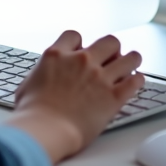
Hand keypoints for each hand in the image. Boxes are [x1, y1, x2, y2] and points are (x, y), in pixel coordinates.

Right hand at [8, 31, 143, 162]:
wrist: (46, 129)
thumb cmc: (33, 113)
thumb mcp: (28, 84)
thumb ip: (41, 74)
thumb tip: (41, 78)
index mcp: (58, 55)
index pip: (74, 36)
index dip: (80, 43)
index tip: (82, 50)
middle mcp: (81, 61)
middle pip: (108, 41)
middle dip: (111, 48)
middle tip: (112, 55)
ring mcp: (99, 77)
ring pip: (128, 58)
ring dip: (131, 59)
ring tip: (133, 62)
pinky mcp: (113, 96)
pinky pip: (134, 81)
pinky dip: (138, 80)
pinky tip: (137, 81)